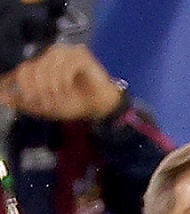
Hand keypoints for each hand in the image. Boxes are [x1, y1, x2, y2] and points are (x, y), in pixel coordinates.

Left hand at [0, 45, 124, 121]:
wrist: (102, 106)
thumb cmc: (76, 103)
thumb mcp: (45, 106)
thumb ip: (24, 101)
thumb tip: (2, 97)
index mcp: (41, 64)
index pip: (24, 70)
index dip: (24, 87)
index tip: (30, 102)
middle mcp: (51, 55)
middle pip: (34, 68)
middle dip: (38, 90)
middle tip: (46, 104)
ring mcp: (66, 53)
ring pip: (48, 66)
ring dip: (51, 87)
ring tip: (58, 99)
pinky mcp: (81, 55)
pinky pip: (66, 66)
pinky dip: (64, 81)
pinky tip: (68, 91)